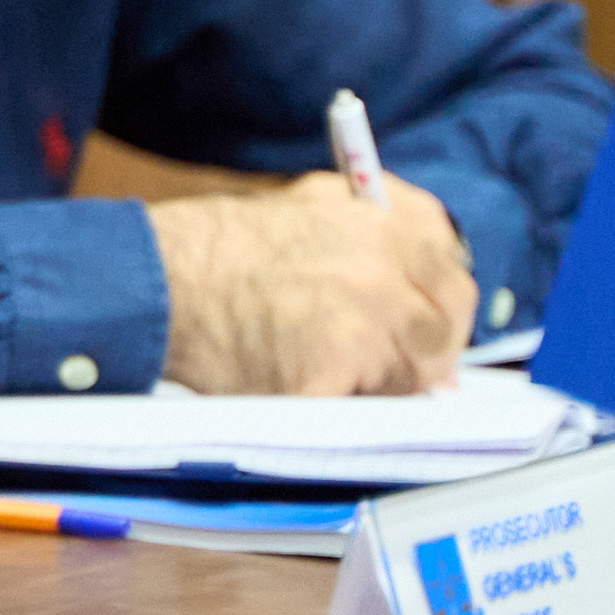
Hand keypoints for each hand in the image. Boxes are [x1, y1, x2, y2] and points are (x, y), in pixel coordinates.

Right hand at [152, 170, 474, 394]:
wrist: (160, 281)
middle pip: (443, 333)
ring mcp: (362, 328)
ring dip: (383, 381)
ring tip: (332, 367)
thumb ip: (377, 236)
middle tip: (396, 364)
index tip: (432, 321)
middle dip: (426, 352)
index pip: (454, 277)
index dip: (445, 306)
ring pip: (411, 378)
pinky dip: (341, 403)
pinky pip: (364, 407)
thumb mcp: (312, 207)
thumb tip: (422, 288)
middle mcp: (384, 273)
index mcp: (384, 225)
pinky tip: (305, 382)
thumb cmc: (222, 247)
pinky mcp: (332, 378)